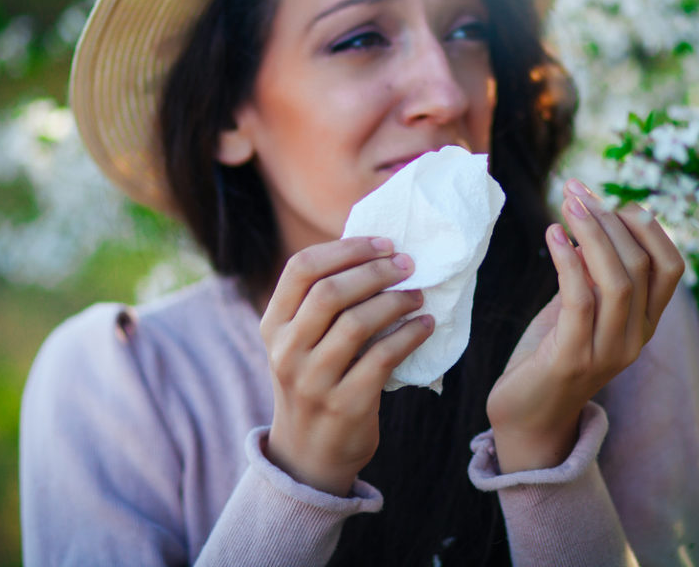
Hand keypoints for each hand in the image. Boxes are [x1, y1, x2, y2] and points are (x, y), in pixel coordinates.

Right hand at [260, 236, 433, 495]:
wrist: (308, 455)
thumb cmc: (314, 382)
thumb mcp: (299, 344)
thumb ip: (320, 304)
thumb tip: (377, 253)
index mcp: (273, 326)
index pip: (301, 268)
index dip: (345, 248)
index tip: (383, 243)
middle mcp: (286, 351)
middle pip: (329, 292)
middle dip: (375, 271)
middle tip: (408, 265)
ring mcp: (313, 381)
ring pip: (357, 323)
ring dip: (395, 301)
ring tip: (417, 295)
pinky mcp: (345, 405)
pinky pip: (383, 357)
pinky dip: (410, 334)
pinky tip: (425, 324)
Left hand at [486, 179, 684, 472]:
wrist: (526, 417)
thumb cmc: (550, 354)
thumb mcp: (579, 306)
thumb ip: (591, 272)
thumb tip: (590, 217)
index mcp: (645, 323)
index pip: (671, 265)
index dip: (645, 225)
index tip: (606, 198)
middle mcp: (636, 338)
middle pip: (641, 265)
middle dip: (609, 219)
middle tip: (576, 193)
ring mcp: (608, 352)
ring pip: (617, 280)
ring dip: (591, 233)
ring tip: (567, 204)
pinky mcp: (572, 359)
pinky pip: (580, 300)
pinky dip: (568, 261)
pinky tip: (552, 236)